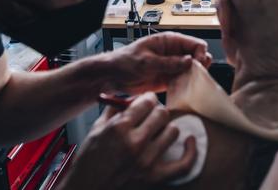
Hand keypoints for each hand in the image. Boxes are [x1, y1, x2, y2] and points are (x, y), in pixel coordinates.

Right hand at [57, 93, 196, 189]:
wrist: (87, 188)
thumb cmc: (89, 160)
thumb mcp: (96, 130)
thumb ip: (115, 109)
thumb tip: (133, 97)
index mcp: (118, 128)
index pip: (147, 102)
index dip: (148, 99)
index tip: (147, 101)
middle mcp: (134, 143)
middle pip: (162, 113)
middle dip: (156, 112)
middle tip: (151, 116)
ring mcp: (146, 161)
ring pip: (172, 131)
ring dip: (166, 128)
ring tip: (158, 132)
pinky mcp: (154, 177)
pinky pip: (183, 164)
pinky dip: (190, 151)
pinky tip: (189, 141)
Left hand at [98, 32, 211, 94]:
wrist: (112, 76)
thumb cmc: (124, 61)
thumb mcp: (146, 61)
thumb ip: (168, 62)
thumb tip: (189, 61)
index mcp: (169, 41)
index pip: (195, 43)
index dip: (200, 53)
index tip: (198, 64)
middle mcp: (173, 53)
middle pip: (197, 56)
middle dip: (200, 65)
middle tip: (196, 75)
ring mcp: (172, 66)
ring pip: (192, 70)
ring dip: (194, 77)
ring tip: (191, 84)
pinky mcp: (168, 79)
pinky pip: (183, 82)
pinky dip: (186, 86)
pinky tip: (185, 91)